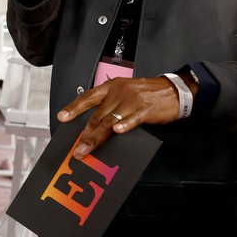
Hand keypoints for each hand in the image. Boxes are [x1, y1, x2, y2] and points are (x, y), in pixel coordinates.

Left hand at [57, 75, 186, 157]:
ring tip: (87, 149)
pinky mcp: (145, 110)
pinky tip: (117, 133)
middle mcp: (120, 92)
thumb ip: (111, 106)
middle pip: (97, 115)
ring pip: (109, 121)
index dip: (74, 107)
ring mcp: (132, 101)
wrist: (174, 90)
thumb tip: (96, 126)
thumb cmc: (149, 93)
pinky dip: (124, 126)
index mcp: (113, 87)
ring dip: (96, 137)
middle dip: (85, 134)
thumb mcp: (126, 93)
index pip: (88, 97)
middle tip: (77, 148)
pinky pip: (131, 119)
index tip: (62, 117)